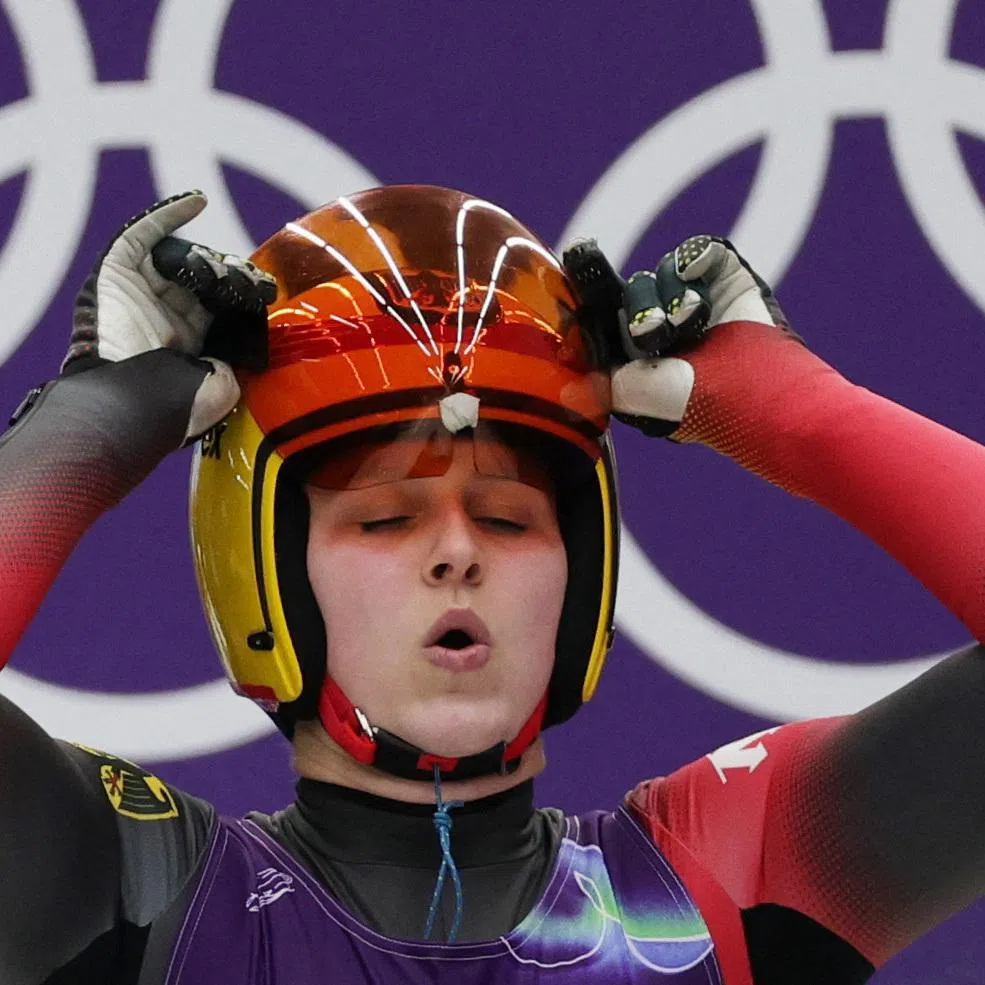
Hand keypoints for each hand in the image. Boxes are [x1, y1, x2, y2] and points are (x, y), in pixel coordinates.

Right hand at [62, 190, 276, 442]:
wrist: (133, 403)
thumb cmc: (175, 406)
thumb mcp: (221, 388)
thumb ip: (235, 362)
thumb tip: (245, 345)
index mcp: (185, 344)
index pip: (217, 306)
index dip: (241, 294)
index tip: (266, 291)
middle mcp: (161, 315)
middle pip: (200, 278)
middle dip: (229, 274)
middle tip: (250, 278)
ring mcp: (137, 293)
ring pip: (177, 257)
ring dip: (207, 255)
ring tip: (226, 265)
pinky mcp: (115, 274)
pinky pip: (141, 234)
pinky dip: (167, 214)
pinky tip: (197, 201)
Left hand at [564, 236, 797, 438]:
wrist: (752, 393)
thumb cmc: (694, 405)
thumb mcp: (634, 397)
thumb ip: (600, 379)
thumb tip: (563, 384)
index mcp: (639, 349)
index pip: (608, 309)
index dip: (591, 283)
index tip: (577, 254)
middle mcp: (665, 320)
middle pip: (632, 287)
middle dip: (641, 309)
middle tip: (656, 336)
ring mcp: (697, 297)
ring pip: (662, 270)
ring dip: (671, 294)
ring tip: (690, 324)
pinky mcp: (728, 278)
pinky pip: (700, 249)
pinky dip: (694, 257)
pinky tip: (694, 273)